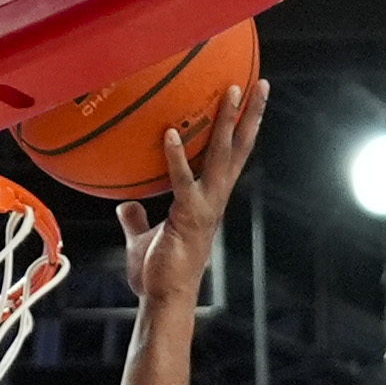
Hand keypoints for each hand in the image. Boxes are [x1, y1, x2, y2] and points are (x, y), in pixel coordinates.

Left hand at [118, 80, 264, 310]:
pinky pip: (183, 182)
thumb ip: (137, 219)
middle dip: (250, 116)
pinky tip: (169, 134)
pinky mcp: (188, 217)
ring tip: (232, 91)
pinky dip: (177, 159)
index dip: (240, 131)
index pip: (230, 158)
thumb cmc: (157, 275)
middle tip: (259, 83)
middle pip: (239, 150)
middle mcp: (214, 200)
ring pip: (223, 157)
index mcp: (208, 201)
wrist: (163, 301)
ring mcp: (204, 207)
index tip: (248, 103)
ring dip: (228, 123)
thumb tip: (126, 205)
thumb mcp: (143, 240)